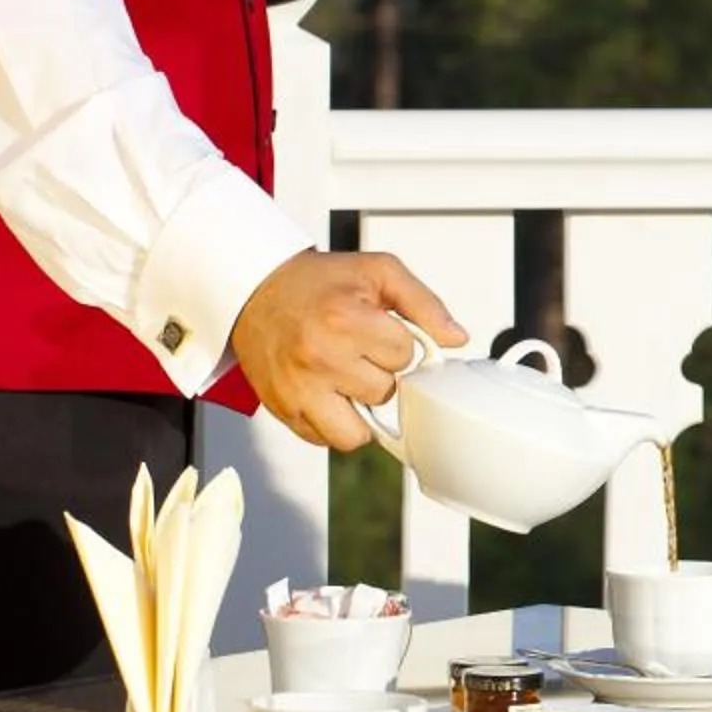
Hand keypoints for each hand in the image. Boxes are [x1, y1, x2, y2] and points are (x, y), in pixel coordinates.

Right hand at [230, 249, 468, 451]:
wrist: (256, 290)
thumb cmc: (318, 282)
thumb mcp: (378, 271)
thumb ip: (424, 303)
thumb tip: (456, 338)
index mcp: (345, 320)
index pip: (404, 356)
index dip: (398, 343)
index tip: (379, 330)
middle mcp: (320, 358)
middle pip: (384, 393)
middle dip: (378, 372)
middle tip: (358, 349)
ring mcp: (298, 389)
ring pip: (357, 432)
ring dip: (359, 408)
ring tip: (347, 379)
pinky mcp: (282, 410)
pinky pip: (325, 440)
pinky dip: (333, 422)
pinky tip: (326, 391)